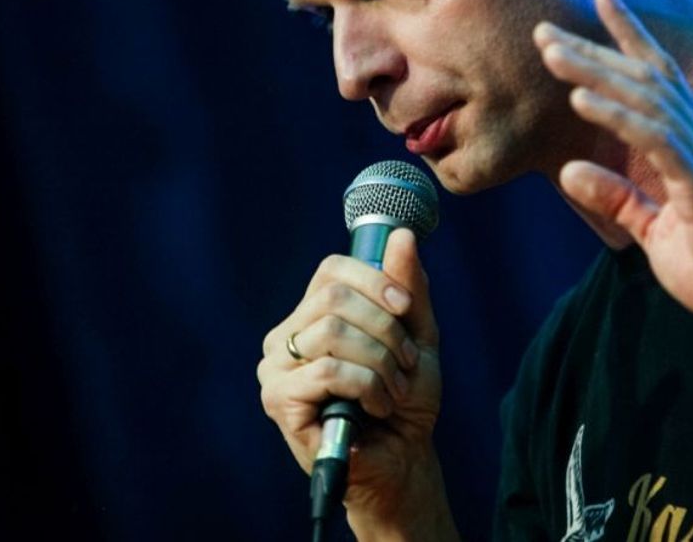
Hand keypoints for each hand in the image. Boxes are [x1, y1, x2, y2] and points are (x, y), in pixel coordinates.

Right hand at [257, 229, 444, 524]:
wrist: (403, 459)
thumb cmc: (404, 399)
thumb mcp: (416, 335)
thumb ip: (408, 287)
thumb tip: (400, 234)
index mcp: (311, 315)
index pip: (332, 269)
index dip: (375, 281)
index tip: (405, 308)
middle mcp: (286, 337)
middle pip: (334, 298)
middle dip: (384, 328)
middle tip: (404, 363)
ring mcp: (276, 369)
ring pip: (332, 332)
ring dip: (380, 362)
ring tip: (393, 391)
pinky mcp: (278, 400)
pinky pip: (328, 371)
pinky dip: (368, 387)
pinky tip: (377, 409)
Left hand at [534, 0, 692, 349]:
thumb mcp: (652, 228)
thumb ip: (617, 197)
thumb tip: (570, 169)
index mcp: (692, 147)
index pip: (659, 78)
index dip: (629, 36)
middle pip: (645, 79)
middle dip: (593, 51)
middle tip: (544, 30)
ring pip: (646, 100)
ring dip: (596, 73)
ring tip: (553, 53)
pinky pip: (655, 142)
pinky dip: (617, 116)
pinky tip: (583, 100)